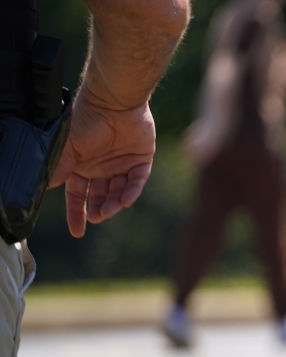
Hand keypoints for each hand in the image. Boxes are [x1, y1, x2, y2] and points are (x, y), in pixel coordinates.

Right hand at [50, 89, 156, 237]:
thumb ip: (60, 168)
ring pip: (120, 192)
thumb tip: (48, 188)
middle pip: (101, 196)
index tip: (77, 231)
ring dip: (115, 203)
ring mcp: (123, 164)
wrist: (112, 101)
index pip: (78, 195)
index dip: (77, 213)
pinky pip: (138, 181)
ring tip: (110, 211)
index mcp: (82, 165)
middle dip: (99, 209)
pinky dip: (132, 191)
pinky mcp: (142, 159)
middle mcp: (102, 167)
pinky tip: (126, 200)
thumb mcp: (67, 147)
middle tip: (97, 217)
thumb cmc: (86, 120)